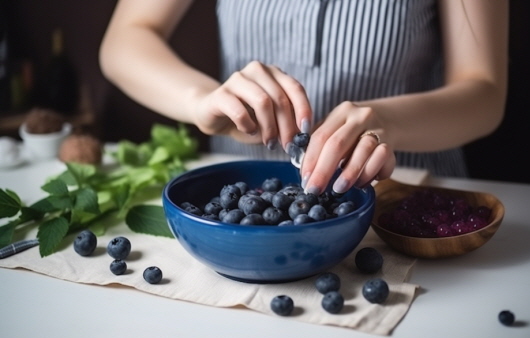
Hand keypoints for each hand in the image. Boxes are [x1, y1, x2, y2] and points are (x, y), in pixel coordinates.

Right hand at [193, 61, 311, 149]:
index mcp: (273, 73)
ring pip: (262, 102)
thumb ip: (286, 123)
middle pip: (279, 98)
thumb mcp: (271, 119)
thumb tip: (301, 138)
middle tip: (287, 145)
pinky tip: (248, 131)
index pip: (295, 88)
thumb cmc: (246, 117)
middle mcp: (257, 71)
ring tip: (269, 142)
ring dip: (269, 127)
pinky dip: (248, 126)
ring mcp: (237, 79)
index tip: (306, 131)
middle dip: (287, 126)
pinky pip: (240, 112)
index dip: (304, 110)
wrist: (212, 113)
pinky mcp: (220, 94)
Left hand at [300, 102, 394, 194]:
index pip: (321, 136)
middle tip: (314, 190)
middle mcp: (360, 117)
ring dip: (348, 174)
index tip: (304, 180)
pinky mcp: (391, 144)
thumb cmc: (352, 133)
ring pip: (363, 151)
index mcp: (341, 112)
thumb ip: (320, 147)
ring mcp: (378, 129)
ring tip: (338, 189)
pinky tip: (360, 183)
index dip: (310, 160)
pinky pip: (381, 160)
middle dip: (323, 170)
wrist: (388, 122)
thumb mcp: (335, 131)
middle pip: (338, 144)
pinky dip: (369, 174)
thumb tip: (305, 173)